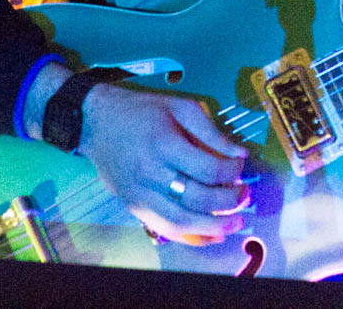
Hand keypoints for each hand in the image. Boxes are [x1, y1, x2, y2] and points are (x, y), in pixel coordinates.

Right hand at [78, 81, 247, 243]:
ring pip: (181, 221)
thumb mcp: (180, 106)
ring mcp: (140, 195)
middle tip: (245, 195)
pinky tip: (211, 235)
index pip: (207, 168)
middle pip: (197, 198)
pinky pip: (165, 229)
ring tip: (236, 222)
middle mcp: (150, 173)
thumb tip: (239, 154)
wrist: (97, 123)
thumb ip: (211, 131)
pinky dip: (191, 237)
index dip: (231, 171)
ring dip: (213, 227)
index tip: (240, 166)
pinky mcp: (134, 207)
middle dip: (229, 201)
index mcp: (163, 144)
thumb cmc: (141, 112)